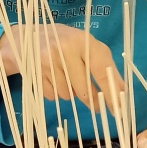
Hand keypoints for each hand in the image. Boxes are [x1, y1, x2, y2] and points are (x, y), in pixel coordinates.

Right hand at [0, 23, 124, 112]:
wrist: (25, 38)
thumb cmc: (63, 42)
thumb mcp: (85, 46)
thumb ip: (104, 65)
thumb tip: (122, 91)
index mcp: (83, 40)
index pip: (102, 70)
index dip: (112, 91)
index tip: (119, 109)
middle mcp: (65, 49)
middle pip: (84, 90)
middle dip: (92, 100)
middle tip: (96, 105)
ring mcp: (47, 62)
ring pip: (68, 95)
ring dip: (70, 93)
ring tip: (65, 77)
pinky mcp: (34, 73)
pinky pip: (53, 96)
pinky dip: (55, 92)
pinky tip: (51, 78)